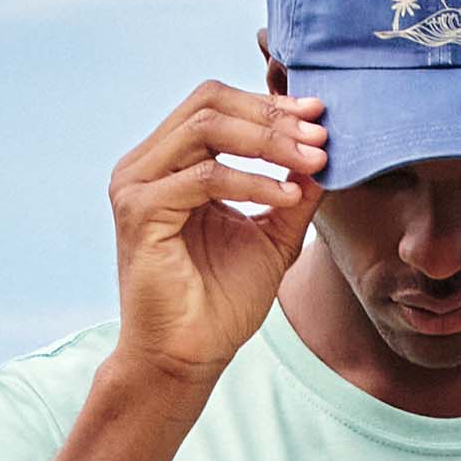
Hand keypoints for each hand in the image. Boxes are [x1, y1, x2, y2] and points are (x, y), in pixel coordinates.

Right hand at [105, 80, 327, 384]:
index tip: (320, 116)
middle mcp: (144, 166)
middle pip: (209, 103)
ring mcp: (136, 186)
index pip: (216, 105)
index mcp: (168, 163)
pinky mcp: (140, 212)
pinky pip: (205, 177)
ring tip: (313, 161)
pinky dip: (254, 181)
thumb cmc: (222, 301)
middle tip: (320, 136)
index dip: (269, 104)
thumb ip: (292, 191)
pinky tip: (288, 197)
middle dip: (272, 116)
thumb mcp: (272, 235)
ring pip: (206, 129)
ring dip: (269, 142)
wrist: (189, 357)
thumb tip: (324, 152)